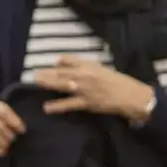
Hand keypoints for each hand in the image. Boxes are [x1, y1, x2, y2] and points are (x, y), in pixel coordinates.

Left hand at [33, 56, 154, 119]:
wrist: (131, 95)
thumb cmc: (119, 82)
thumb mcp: (103, 70)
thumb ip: (88, 68)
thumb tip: (73, 67)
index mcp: (90, 66)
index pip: (70, 59)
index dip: (60, 61)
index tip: (53, 64)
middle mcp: (85, 75)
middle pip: (62, 72)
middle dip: (48, 73)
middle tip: (35, 74)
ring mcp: (85, 89)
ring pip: (63, 85)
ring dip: (49, 83)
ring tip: (37, 82)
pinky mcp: (86, 102)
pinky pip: (69, 104)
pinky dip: (57, 106)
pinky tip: (47, 108)